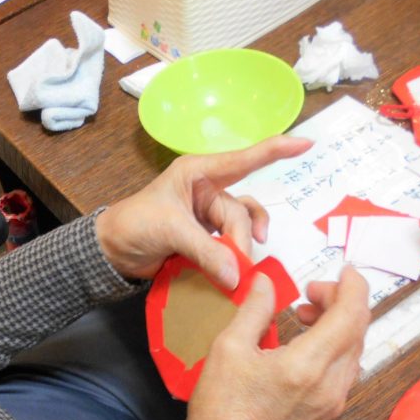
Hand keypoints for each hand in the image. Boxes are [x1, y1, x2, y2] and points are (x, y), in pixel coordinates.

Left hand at [95, 136, 312, 290]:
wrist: (113, 253)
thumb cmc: (134, 225)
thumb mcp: (169, 231)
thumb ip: (205, 251)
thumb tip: (237, 275)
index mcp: (197, 173)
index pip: (243, 159)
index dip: (275, 150)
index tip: (306, 143)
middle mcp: (207, 190)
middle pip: (240, 212)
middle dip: (240, 239)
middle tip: (234, 265)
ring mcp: (208, 215)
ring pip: (240, 228)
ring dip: (241, 247)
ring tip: (238, 267)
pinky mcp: (207, 238)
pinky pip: (232, 244)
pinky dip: (235, 258)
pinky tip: (233, 272)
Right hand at [177, 266, 370, 419]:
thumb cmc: (222, 405)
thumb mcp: (229, 347)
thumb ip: (254, 309)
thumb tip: (266, 282)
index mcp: (307, 364)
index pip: (350, 314)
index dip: (352, 287)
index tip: (342, 270)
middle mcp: (330, 382)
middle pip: (357, 329)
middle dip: (340, 301)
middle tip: (308, 293)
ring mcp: (334, 398)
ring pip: (354, 347)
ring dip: (339, 323)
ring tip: (303, 316)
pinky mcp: (330, 408)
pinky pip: (346, 366)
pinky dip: (336, 344)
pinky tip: (308, 342)